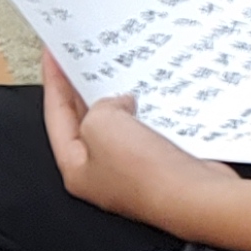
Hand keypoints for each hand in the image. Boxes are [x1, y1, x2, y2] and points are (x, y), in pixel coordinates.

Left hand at [40, 54, 233, 230]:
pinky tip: (149, 93)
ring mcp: (131, 169)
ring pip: (117, 123)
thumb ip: (99, 106)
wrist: (197, 197)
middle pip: (84, 119)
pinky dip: (144, 109)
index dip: (54, 80)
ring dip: (117, 97)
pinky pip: (145, 129)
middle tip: (81, 56)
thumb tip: (121, 104)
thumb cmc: (146, 173)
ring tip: (116, 67)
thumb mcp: (102, 124)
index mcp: (76, 167)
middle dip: (82, 87)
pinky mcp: (159, 164)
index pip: (56, 115)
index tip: (54, 54)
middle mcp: (101, 171)